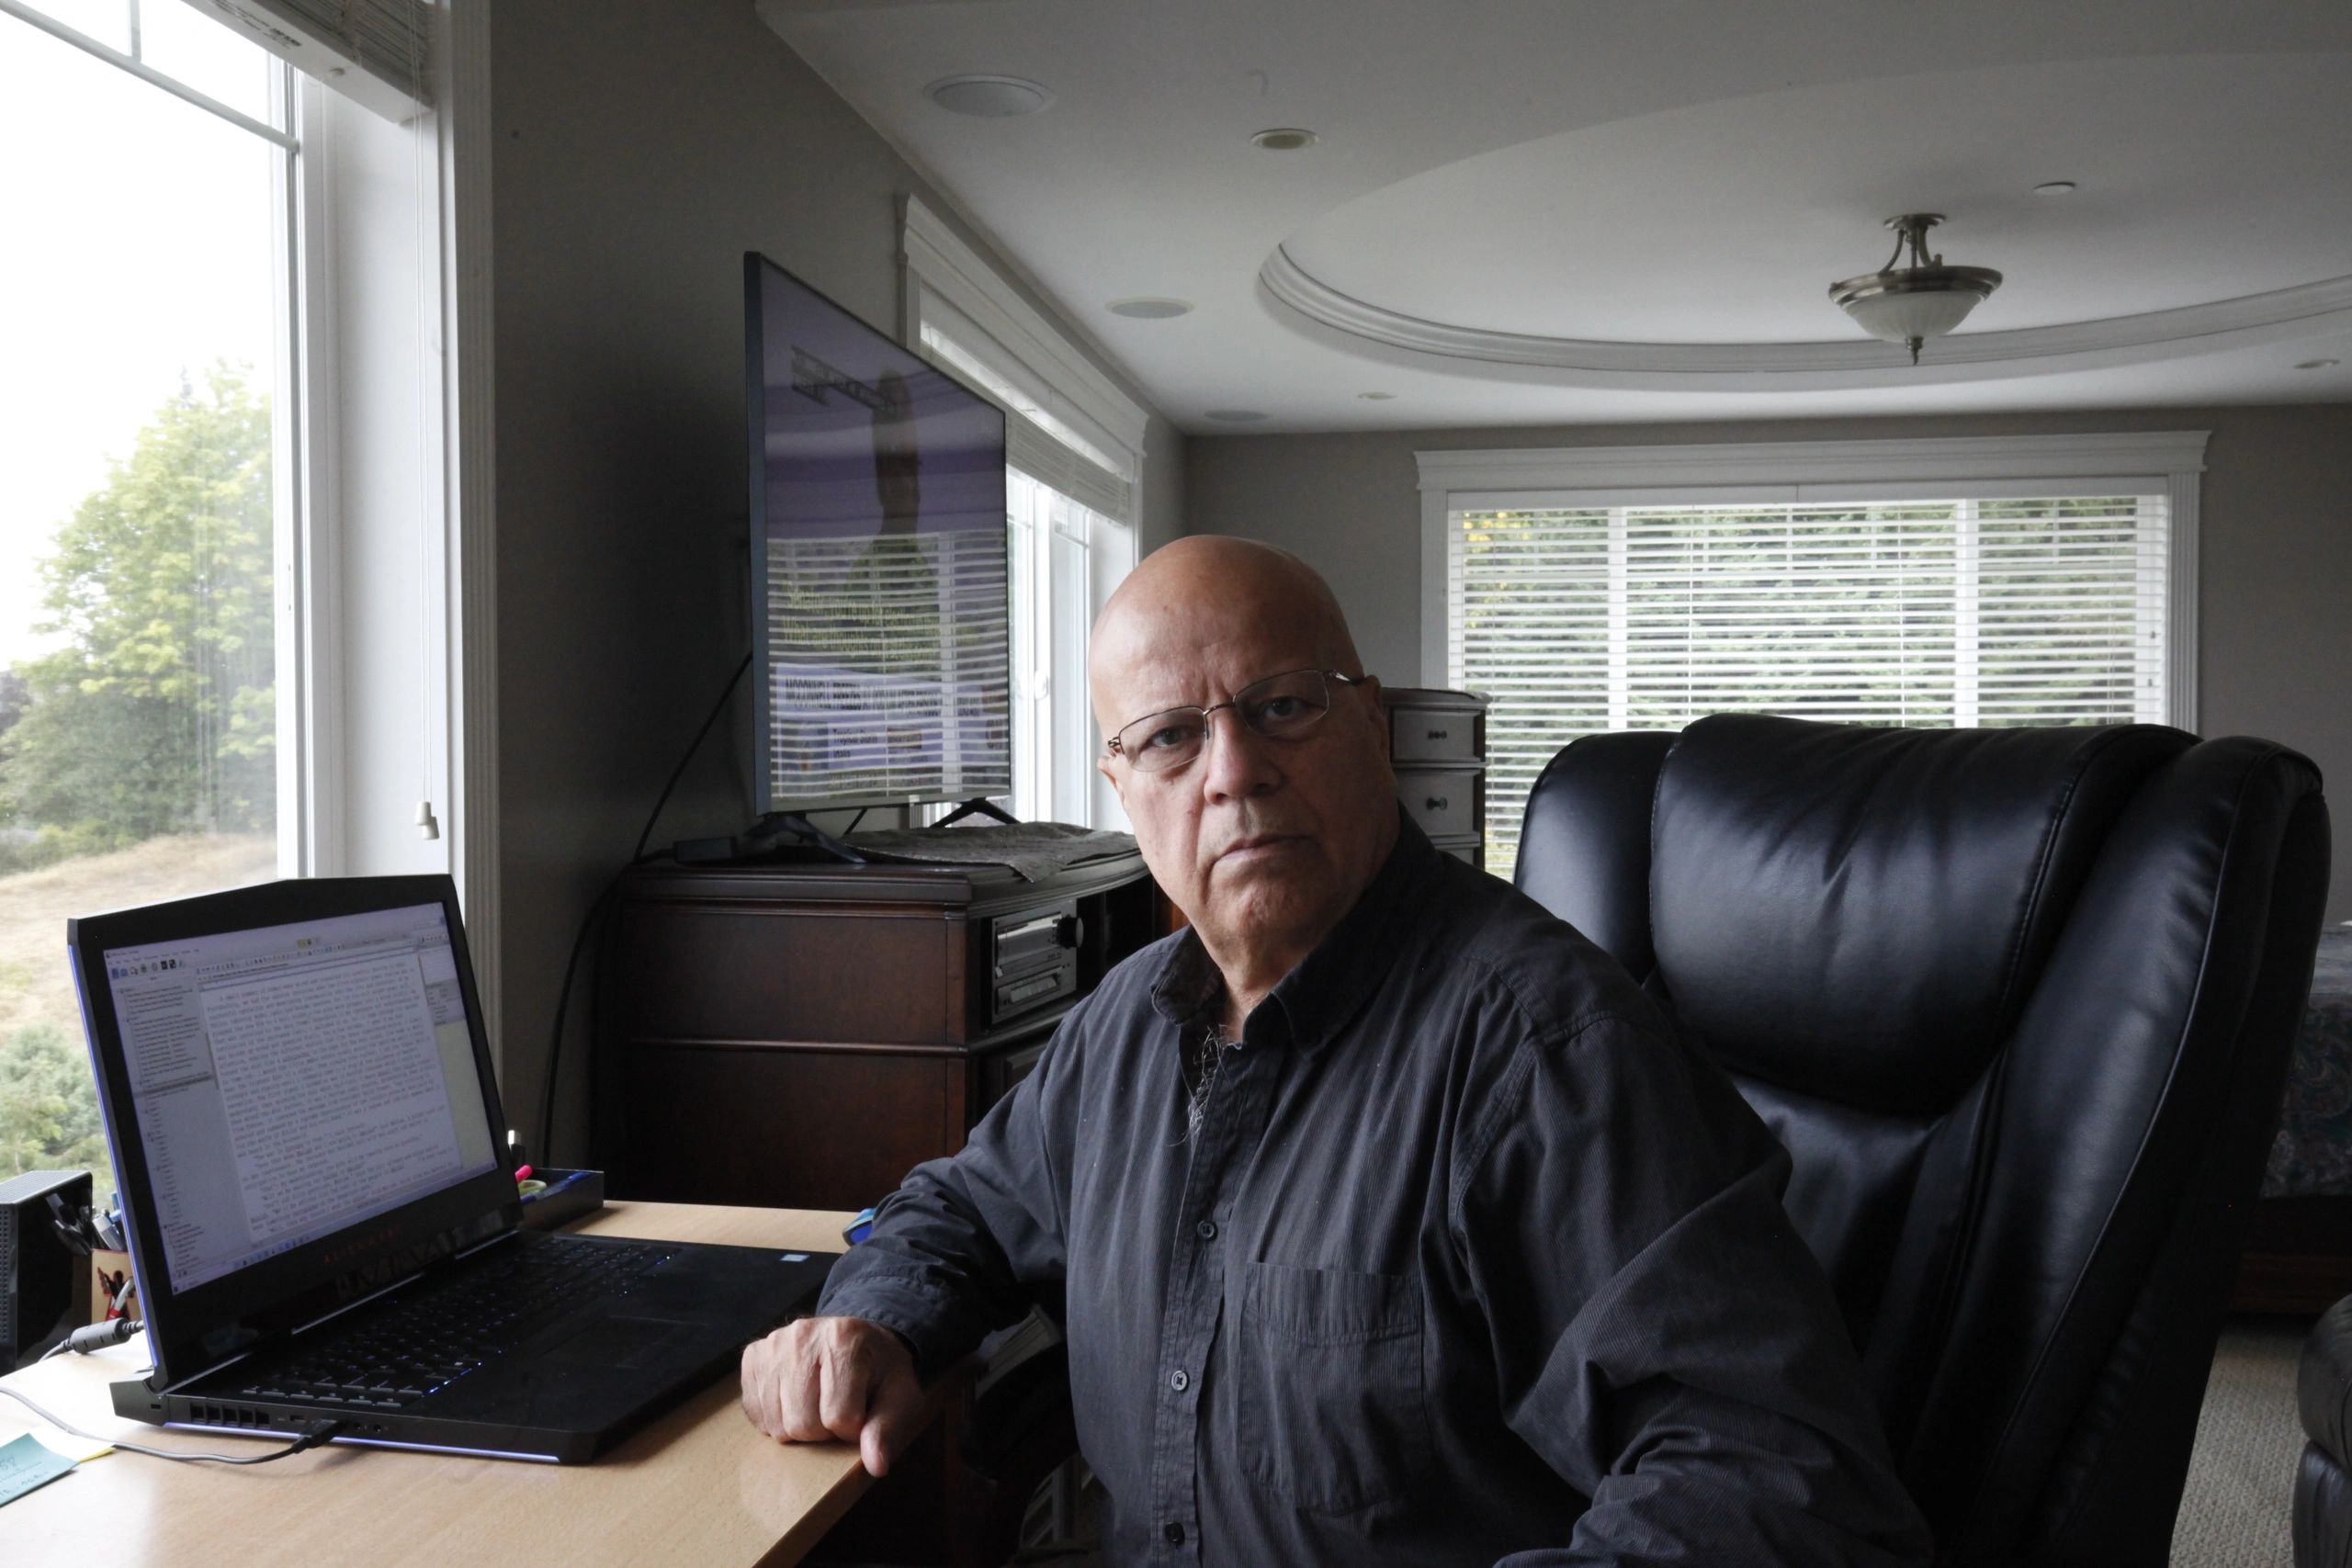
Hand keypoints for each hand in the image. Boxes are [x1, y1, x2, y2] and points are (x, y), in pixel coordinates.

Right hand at [740, 1315, 924, 1477]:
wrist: (858, 1339)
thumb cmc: (880, 1371)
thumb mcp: (900, 1396)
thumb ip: (887, 1429)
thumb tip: (876, 1466)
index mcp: (844, 1339)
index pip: (838, 1417)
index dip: (853, 1430)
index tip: (861, 1416)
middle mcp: (802, 1336)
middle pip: (803, 1423)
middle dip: (824, 1431)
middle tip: (838, 1412)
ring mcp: (773, 1345)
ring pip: (777, 1425)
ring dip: (800, 1428)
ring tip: (817, 1405)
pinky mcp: (753, 1357)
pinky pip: (756, 1414)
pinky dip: (776, 1419)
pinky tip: (795, 1400)